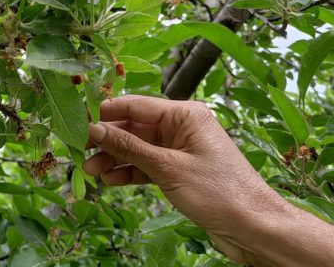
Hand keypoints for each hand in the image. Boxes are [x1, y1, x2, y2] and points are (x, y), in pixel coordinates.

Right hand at [83, 95, 285, 262]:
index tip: (79, 121)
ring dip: (115, 159)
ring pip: (138, 148)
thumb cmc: (220, 192)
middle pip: (135, 127)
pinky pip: (148, 165)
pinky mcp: (180, 171)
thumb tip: (95, 129)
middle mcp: (182, 127)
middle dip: (108, 140)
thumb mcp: (168, 168)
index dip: (106, 113)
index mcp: (185, 114)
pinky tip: (110, 180)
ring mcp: (181, 149)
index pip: (136, 105)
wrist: (254, 228)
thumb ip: (129, 148)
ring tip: (91, 171)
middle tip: (80, 150)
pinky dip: (130, 172)